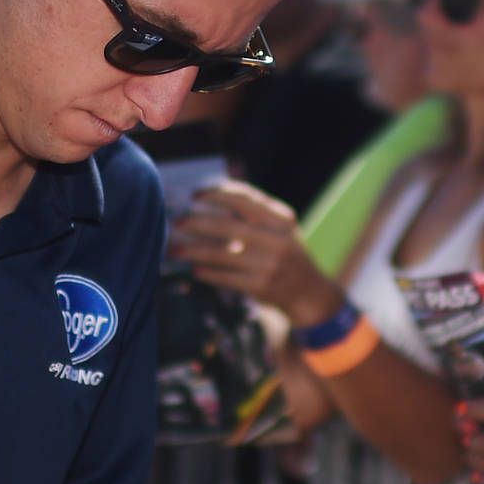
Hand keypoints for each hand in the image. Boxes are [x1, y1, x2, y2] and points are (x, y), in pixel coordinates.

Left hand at [169, 179, 341, 325]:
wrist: (309, 292)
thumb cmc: (286, 252)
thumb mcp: (280, 227)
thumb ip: (254, 209)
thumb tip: (212, 190)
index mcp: (282, 219)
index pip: (245, 199)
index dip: (217, 194)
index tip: (195, 195)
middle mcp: (277, 240)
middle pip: (228, 226)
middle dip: (197, 223)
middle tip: (176, 222)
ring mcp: (269, 265)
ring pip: (222, 255)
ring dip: (193, 251)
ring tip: (174, 250)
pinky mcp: (261, 287)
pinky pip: (226, 278)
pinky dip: (207, 273)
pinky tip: (194, 270)